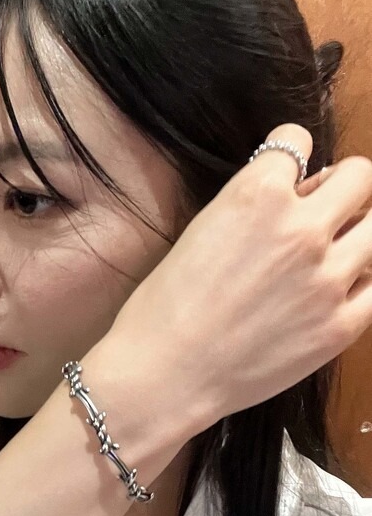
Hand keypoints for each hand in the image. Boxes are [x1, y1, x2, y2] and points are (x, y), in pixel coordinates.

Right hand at [108, 123, 371, 430]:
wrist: (163, 374)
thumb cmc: (165, 308)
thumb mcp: (201, 231)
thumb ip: (253, 207)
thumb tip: (298, 195)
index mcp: (257, 194)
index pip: (296, 141)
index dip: (288, 162)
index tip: (285, 182)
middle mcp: (301, 228)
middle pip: (359, 176)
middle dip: (340, 189)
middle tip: (320, 215)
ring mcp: (327, 278)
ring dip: (356, 234)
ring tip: (328, 258)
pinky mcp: (341, 325)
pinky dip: (360, 284)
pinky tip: (332, 294)